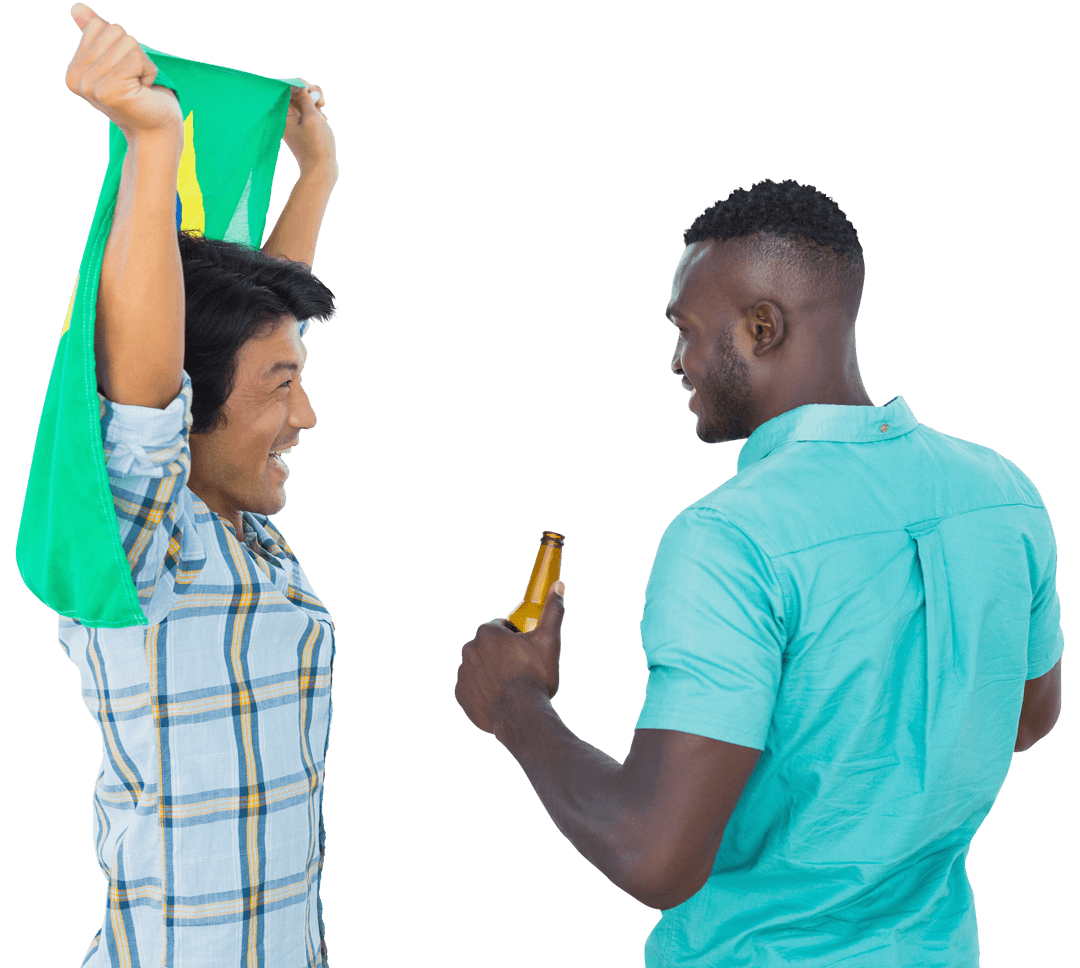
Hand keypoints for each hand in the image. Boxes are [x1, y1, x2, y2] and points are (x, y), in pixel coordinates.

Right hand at [65, 3, 181, 138]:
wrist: (157, 130)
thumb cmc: (140, 96)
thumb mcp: (116, 61)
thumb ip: (96, 36)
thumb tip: (77, 7)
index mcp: (74, 70)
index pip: (98, 26)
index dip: (121, 44)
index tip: (125, 72)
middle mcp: (77, 79)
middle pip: (113, 31)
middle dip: (133, 52)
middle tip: (134, 80)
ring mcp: (90, 86)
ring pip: (126, 42)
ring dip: (143, 63)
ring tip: (139, 86)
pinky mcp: (109, 91)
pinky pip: (136, 57)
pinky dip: (149, 71)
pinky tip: (143, 91)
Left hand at [283, 80, 337, 175]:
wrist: (321, 169)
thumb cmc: (316, 145)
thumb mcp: (311, 117)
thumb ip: (305, 98)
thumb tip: (298, 84)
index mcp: (283, 113)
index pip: (286, 88)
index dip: (300, 85)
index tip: (311, 92)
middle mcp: (287, 116)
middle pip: (297, 92)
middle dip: (311, 94)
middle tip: (321, 104)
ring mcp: (295, 121)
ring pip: (305, 101)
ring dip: (316, 103)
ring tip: (323, 115)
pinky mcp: (303, 127)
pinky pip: (309, 112)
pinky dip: (317, 113)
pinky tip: (324, 121)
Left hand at [455, 582, 564, 734]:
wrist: (521, 715)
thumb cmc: (534, 676)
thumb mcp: (548, 640)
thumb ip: (552, 611)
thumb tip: (558, 586)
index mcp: (487, 633)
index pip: (500, 627)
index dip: (515, 637)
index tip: (525, 650)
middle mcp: (469, 649)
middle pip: (488, 647)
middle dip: (501, 654)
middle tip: (520, 669)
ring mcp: (463, 673)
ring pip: (479, 667)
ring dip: (491, 672)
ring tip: (511, 686)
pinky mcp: (461, 695)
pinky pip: (471, 688)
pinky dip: (483, 691)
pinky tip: (500, 698)